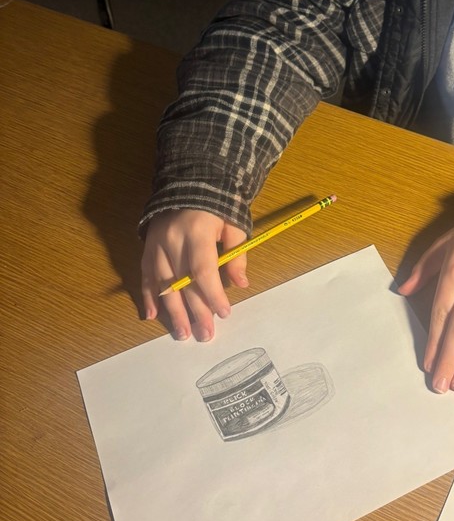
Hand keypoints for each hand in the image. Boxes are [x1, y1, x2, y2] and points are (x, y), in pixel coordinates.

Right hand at [141, 209, 248, 341]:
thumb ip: (236, 254)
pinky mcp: (146, 249)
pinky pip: (146, 277)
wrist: (188, 185)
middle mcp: (172, 239)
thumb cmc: (217, 208)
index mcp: (197, 231)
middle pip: (183, 281)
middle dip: (195, 311)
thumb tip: (241, 284)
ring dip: (173, 312)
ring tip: (183, 334)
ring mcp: (155, 245)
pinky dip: (148, 297)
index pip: (202, 269)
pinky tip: (152, 316)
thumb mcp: (233, 225)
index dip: (212, 294)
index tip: (223, 313)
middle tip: (206, 335)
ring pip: (163, 284)